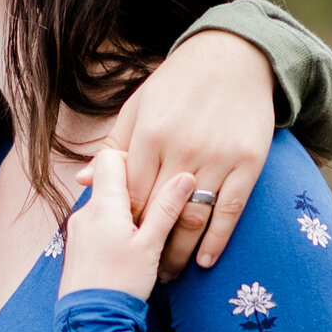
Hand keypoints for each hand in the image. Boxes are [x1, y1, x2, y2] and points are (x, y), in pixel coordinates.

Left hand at [60, 146, 198, 304]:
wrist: (90, 323)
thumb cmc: (121, 284)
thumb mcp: (150, 246)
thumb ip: (166, 209)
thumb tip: (185, 178)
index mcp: (103, 205)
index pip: (110, 158)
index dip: (133, 158)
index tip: (154, 173)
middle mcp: (85, 212)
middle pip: (109, 182)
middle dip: (136, 189)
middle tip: (158, 206)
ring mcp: (78, 229)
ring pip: (105, 205)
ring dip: (127, 211)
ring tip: (147, 233)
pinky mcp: (77, 247)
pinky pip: (97, 225)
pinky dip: (115, 228)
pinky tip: (130, 247)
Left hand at [110, 28, 275, 279]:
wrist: (233, 58)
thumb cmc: (178, 84)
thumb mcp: (138, 107)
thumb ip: (114, 147)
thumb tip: (84, 181)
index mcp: (150, 136)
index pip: (130, 195)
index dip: (124, 225)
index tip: (120, 246)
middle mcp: (182, 149)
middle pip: (158, 213)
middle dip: (148, 248)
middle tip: (143, 273)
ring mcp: (217, 158)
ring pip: (194, 218)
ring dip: (180, 253)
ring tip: (171, 274)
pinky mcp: (247, 164)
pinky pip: (230, 211)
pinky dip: (217, 240)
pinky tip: (206, 260)